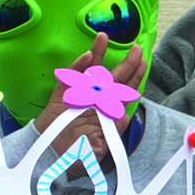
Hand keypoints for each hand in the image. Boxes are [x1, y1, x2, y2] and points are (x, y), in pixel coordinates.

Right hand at [32, 35, 146, 156]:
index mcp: (108, 112)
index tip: (143, 62)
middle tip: (136, 48)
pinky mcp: (62, 95)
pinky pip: (71, 77)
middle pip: (114, 78)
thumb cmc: (77, 155)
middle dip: (126, 63)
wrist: (50, 157)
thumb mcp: (99, 150)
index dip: (135, 77)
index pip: (125, 91)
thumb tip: (122, 116)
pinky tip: (88, 56)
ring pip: (91, 72)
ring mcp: (79, 95)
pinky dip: (78, 67)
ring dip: (98, 55)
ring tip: (103, 37)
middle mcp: (96, 100)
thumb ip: (111, 134)